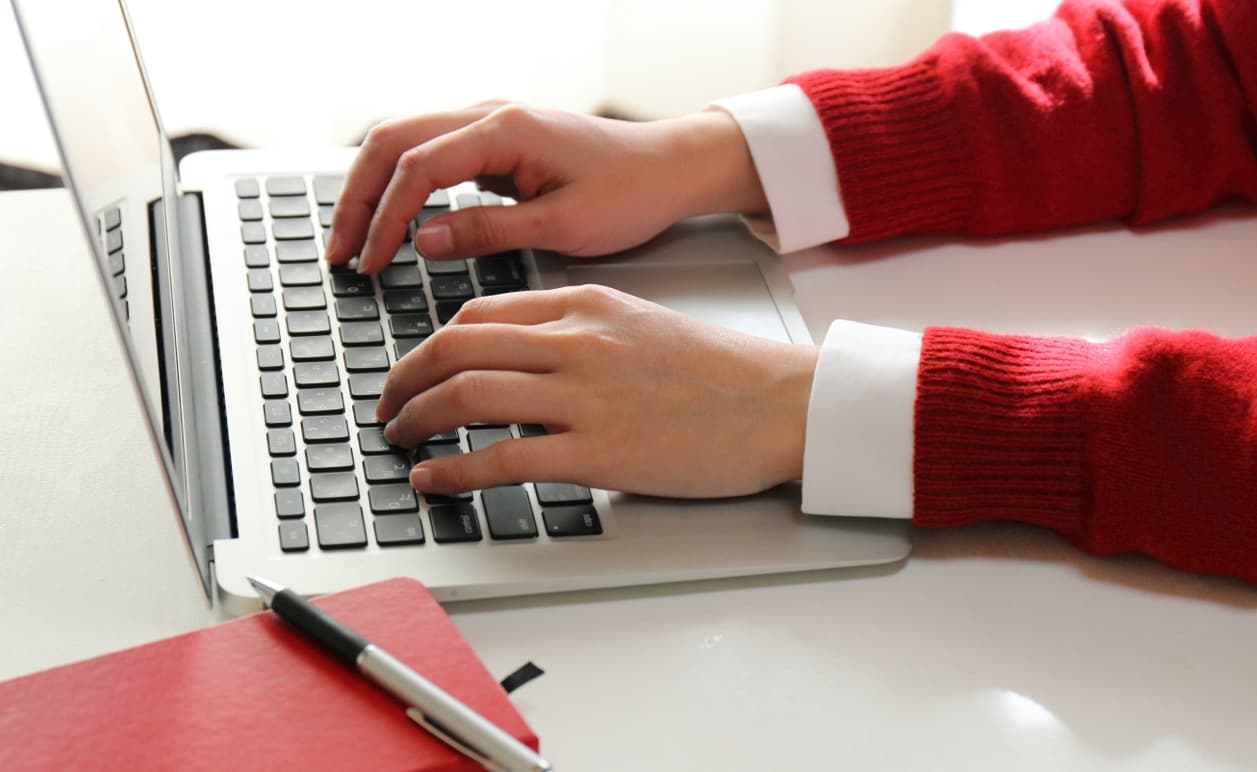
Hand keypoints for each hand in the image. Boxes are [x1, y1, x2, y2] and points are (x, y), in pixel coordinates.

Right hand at [326, 101, 767, 273]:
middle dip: (358, 197)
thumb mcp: (563, 225)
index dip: (385, 217)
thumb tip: (421, 243)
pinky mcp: (496, 140)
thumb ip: (488, 232)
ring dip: (373, 186)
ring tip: (355, 240)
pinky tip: (393, 221)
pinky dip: (401, 183)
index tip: (370, 262)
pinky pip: (430, 151)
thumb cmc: (632, 193)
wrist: (671, 168)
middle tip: (341, 252)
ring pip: (405, 141)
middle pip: (393, 142)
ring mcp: (490, 122)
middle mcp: (491, 114)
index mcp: (506, 130)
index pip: (417, 168)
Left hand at [376, 285, 817, 497]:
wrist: (779, 403)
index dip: (431, 345)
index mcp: (587, 304)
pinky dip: (454, 469)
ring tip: (402, 440)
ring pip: (468, 395)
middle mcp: (576, 342)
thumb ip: (582, 330)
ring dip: (418, 420)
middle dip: (405, 379)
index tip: (416, 369)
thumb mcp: (642, 324)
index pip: (481, 313)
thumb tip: (524, 356)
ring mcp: (585, 396)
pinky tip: (436, 479)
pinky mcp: (598, 451)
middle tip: (389, 406)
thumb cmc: (722, 372)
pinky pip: (502, 456)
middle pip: (457, 348)